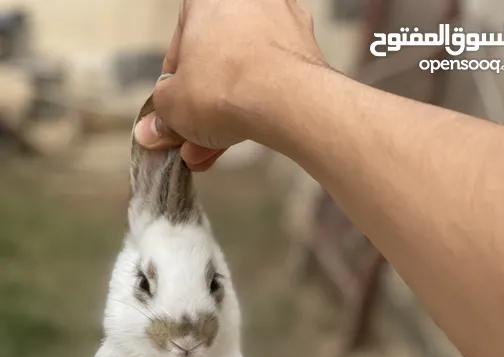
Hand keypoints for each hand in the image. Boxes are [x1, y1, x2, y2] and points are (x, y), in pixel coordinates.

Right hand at [134, 0, 324, 170]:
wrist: (286, 99)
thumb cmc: (226, 86)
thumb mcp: (174, 106)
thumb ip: (161, 115)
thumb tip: (151, 130)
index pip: (181, 46)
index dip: (173, 88)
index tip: (173, 115)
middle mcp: (249, 1)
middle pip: (216, 63)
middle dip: (201, 108)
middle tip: (191, 139)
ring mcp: (283, 24)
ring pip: (246, 75)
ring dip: (227, 114)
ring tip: (211, 150)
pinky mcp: (307, 53)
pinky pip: (273, 82)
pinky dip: (258, 107)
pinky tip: (243, 136)